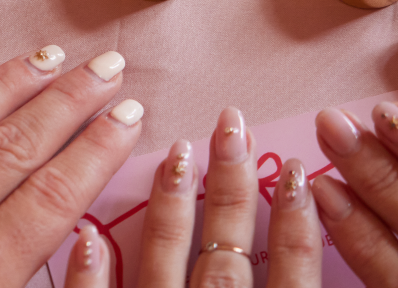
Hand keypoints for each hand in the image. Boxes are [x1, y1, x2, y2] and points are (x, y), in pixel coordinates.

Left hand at [63, 109, 321, 287]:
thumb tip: (308, 228)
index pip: (291, 279)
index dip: (296, 224)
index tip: (296, 170)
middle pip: (226, 254)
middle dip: (231, 184)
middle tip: (234, 124)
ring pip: (164, 265)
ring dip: (171, 207)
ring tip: (177, 152)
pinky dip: (93, 276)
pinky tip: (89, 237)